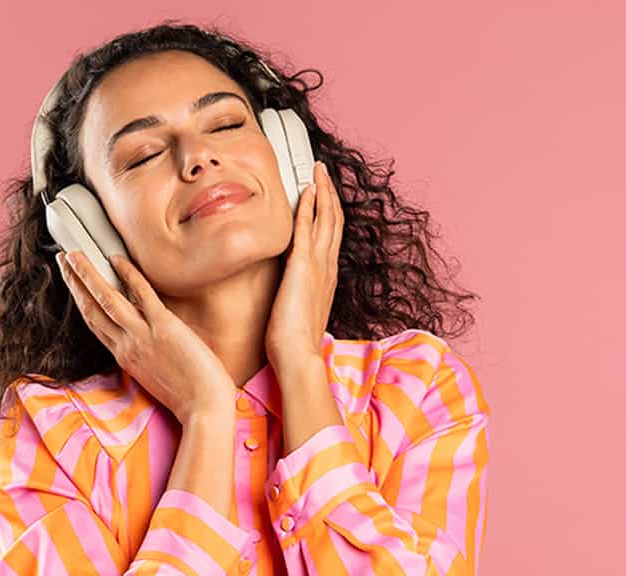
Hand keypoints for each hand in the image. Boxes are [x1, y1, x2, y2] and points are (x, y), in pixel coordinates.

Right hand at [56, 249, 235, 423]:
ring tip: (75, 255)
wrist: (204, 409)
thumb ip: (146, 355)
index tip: (73, 284)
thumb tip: (148, 337)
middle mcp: (126, 346)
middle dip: (75, 282)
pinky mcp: (164, 327)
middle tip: (64, 260)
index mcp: (125, 357)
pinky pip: (141, 295)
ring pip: (107, 300)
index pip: (95, 323)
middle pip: (92, 309)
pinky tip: (117, 260)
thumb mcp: (155, 375)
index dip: (80, 300)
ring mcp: (143, 336)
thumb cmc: (188, 396)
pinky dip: (128, 275)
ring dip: (88, 275)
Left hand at [265, 159, 342, 369]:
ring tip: (318, 171)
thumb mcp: (300, 311)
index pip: (330, 236)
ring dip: (322, 191)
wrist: (299, 355)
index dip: (329, 213)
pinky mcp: (303, 266)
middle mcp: (327, 267)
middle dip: (329, 193)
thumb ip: (300, 296)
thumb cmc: (295, 342)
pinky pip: (306, 228)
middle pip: (333, 221)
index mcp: (326, 277)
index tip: (324, 196)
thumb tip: (292, 294)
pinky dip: (309, 206)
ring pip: (326, 218)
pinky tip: (306, 190)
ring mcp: (318, 265)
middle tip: (323, 172)